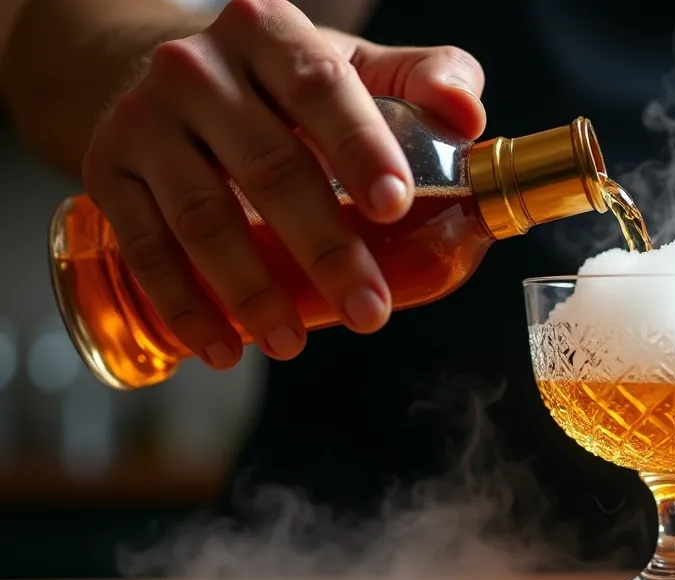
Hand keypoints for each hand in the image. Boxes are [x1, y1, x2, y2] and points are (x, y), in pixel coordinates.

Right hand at [81, 0, 485, 368]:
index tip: (394, 206)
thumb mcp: (356, 66)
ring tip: (295, 343)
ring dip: (251, 292)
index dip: (360, 147)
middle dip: (325, 249)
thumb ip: (427, 79)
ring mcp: (144, 119)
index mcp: (270, 31)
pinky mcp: (104, 169)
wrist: (165, 75)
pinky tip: (224, 349)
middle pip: (270, 167)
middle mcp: (197, 67)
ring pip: (203, 217)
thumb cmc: (286, 85)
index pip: (321, 88)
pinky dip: (185, 305)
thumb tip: (467, 118)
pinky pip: (144, 247)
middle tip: (369, 311)